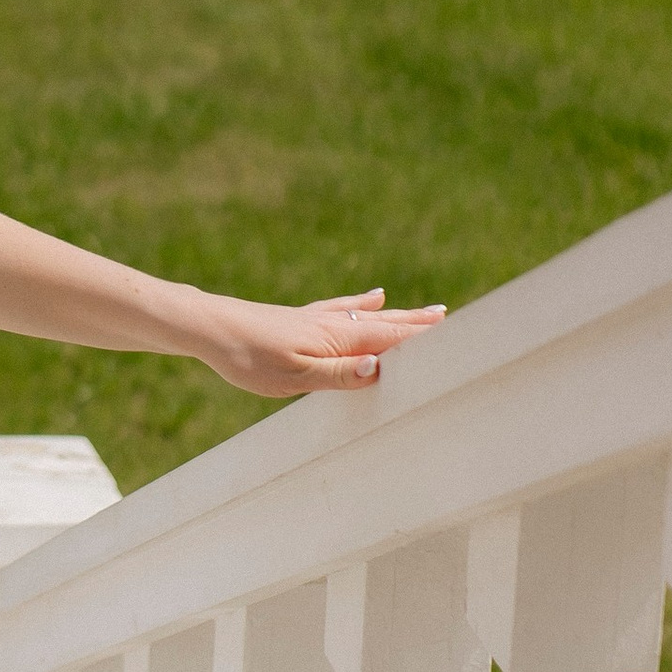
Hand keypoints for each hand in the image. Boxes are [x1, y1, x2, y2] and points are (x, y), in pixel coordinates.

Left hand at [189, 284, 445, 397]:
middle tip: (456, 321)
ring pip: (370, 317)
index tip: (462, 335)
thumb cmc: (249, 357)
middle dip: (421, 325)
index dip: (424, 339)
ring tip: (430, 313)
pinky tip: (373, 295)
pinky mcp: (301, 318)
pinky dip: (363, 303)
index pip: (392, 340)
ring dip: (401, 316)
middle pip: (387, 325)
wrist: (208, 327)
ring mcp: (318, 319)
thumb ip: (340, 374)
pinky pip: (343, 308)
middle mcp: (334, 324)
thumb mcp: (296, 376)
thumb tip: (383, 368)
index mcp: (338, 340)